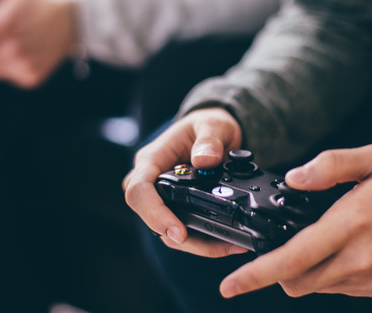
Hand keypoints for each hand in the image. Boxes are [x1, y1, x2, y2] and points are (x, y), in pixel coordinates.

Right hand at [123, 107, 248, 256]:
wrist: (215, 132)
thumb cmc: (207, 125)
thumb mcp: (212, 124)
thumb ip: (209, 140)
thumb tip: (204, 161)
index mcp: (151, 160)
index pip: (139, 191)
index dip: (154, 214)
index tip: (178, 231)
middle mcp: (152, 183)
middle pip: (152, 220)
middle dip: (182, 239)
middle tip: (218, 245)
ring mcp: (163, 199)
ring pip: (169, 233)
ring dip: (199, 245)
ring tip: (232, 246)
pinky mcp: (177, 210)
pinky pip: (185, 232)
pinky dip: (206, 242)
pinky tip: (229, 243)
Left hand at [220, 144, 371, 298]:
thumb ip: (330, 166)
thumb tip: (294, 178)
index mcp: (351, 226)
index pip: (291, 260)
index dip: (254, 275)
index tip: (229, 284)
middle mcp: (361, 261)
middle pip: (298, 283)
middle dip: (281, 270)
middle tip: (289, 243)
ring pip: (322, 287)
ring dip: (312, 270)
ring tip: (333, 237)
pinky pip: (347, 289)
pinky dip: (338, 273)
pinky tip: (357, 247)